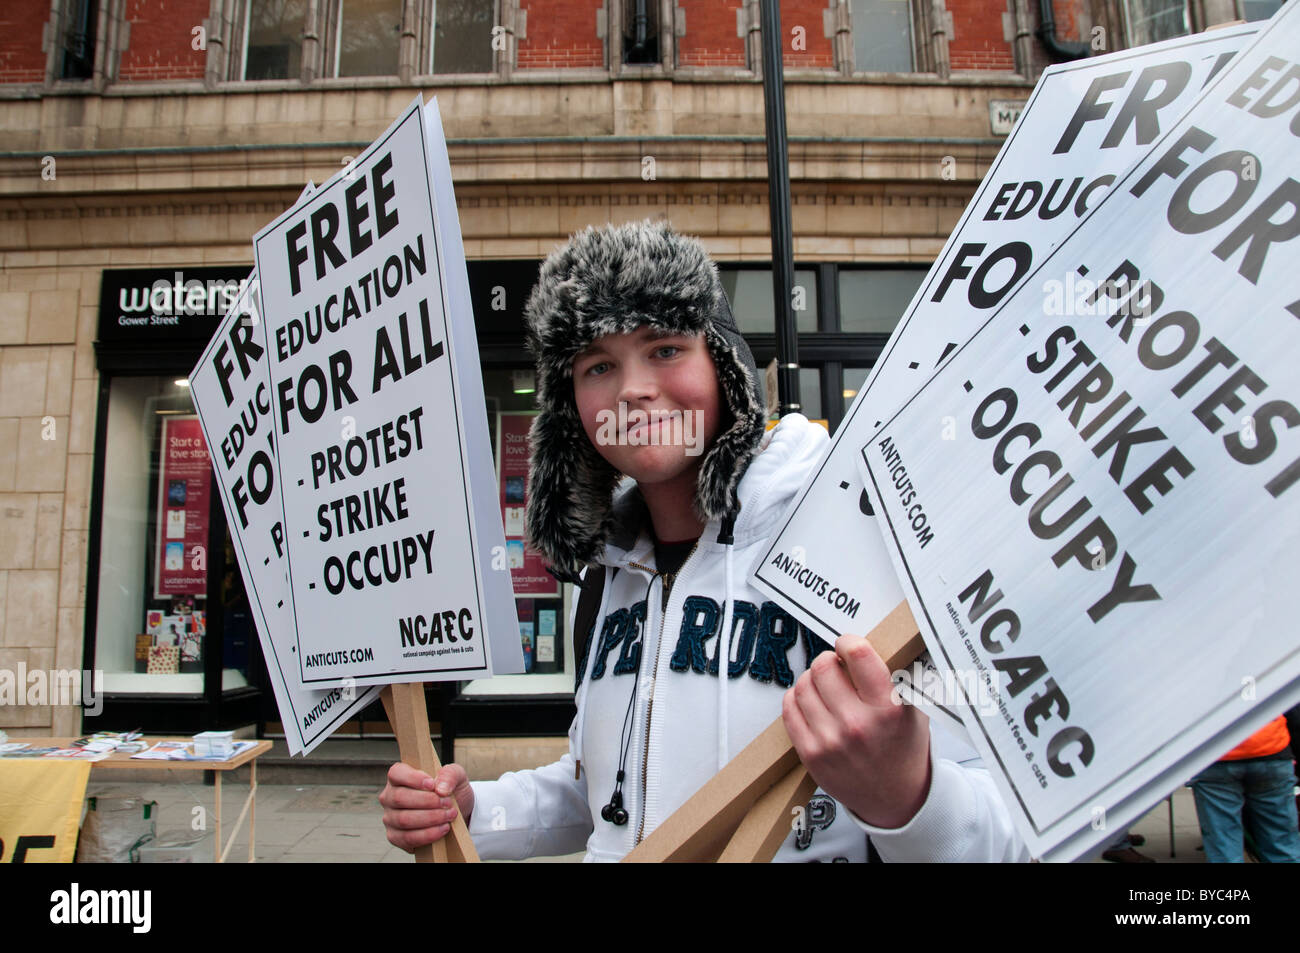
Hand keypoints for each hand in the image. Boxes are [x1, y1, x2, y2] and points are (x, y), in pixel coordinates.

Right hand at [379, 761, 473, 851]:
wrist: (452, 812)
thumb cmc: (449, 790)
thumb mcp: (455, 775)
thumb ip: (450, 775)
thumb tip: (440, 789)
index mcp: (399, 776)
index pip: (396, 774)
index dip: (412, 778)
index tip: (432, 785)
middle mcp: (389, 797)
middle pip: (400, 798)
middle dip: (427, 801)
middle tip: (447, 803)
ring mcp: (390, 818)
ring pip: (404, 820)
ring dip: (430, 818)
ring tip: (449, 816)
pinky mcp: (395, 837)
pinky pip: (408, 838)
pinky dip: (428, 834)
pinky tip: (443, 829)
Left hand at [782, 633, 930, 828]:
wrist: (896, 799)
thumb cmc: (904, 749)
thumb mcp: (914, 709)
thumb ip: (897, 676)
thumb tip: (873, 642)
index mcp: (889, 708)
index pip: (857, 654)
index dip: (848, 643)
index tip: (848, 646)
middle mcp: (857, 724)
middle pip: (823, 666)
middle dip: (828, 661)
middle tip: (837, 669)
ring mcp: (830, 741)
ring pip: (802, 685)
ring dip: (812, 680)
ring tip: (826, 688)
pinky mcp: (810, 754)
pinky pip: (789, 708)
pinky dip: (797, 699)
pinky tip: (813, 703)